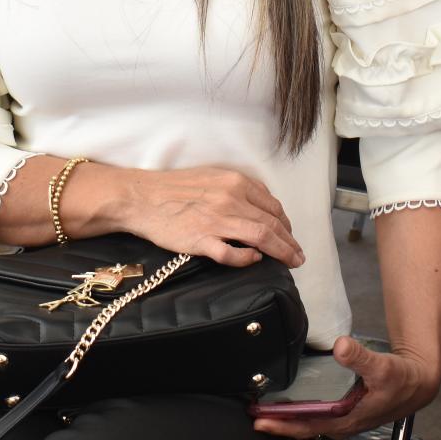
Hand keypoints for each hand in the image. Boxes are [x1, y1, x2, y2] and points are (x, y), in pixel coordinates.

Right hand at [116, 166, 303, 268]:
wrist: (141, 197)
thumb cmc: (174, 187)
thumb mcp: (212, 176)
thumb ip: (238, 189)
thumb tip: (260, 206)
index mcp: (235, 182)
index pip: (273, 206)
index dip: (286, 224)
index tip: (290, 235)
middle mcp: (231, 199)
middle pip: (272, 224)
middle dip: (290, 242)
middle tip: (299, 256)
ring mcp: (217, 221)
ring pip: (261, 238)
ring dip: (281, 252)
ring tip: (291, 262)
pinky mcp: (201, 240)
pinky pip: (232, 254)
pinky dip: (247, 259)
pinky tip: (254, 260)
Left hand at [251, 335, 440, 439]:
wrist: (418, 382)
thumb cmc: (401, 379)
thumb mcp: (383, 367)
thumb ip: (360, 357)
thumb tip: (341, 346)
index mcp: (346, 419)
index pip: (307, 426)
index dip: (283, 424)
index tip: (259, 420)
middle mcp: (341, 423)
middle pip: (302, 427)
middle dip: (277, 422)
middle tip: (251, 412)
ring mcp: (342, 417)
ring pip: (308, 421)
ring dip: (287, 416)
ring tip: (264, 407)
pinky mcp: (344, 409)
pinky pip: (316, 413)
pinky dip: (300, 409)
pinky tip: (290, 399)